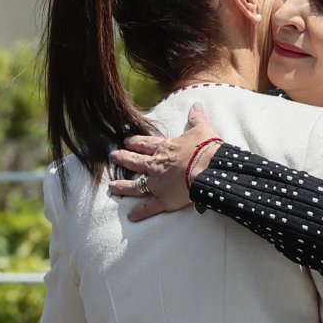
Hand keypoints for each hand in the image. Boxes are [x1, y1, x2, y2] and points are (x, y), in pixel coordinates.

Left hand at [108, 103, 221, 220]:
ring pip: (136, 185)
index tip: (126, 141)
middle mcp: (156, 165)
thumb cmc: (206, 148)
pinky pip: (149, 207)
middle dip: (123, 159)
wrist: (210, 168)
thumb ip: (196, 118)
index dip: (135, 142)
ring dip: (123, 186)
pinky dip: (140, 212)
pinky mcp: (164, 200)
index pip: (146, 144)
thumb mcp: (202, 128)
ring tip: (112, 187)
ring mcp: (158, 184)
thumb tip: (196, 105)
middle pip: (135, 161)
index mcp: (165, 148)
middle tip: (112, 157)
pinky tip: (130, 216)